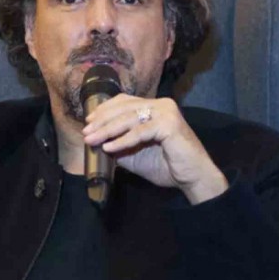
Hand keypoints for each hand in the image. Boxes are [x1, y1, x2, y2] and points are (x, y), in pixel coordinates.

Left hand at [82, 94, 227, 203]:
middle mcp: (161, 105)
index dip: (104, 109)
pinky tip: (109, 147)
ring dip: (107, 130)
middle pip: (124, 108)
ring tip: (92, 140)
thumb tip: (96, 141)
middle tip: (86, 132)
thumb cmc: (166, 165)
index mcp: (155, 107)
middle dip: (101, 121)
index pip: (124, 101)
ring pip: (129, 118)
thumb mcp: (135, 153)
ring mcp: (166, 112)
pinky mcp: (169, 124)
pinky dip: (122, 140)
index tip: (88, 121)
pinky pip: (139, 132)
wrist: (192, 178)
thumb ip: (118, 144)